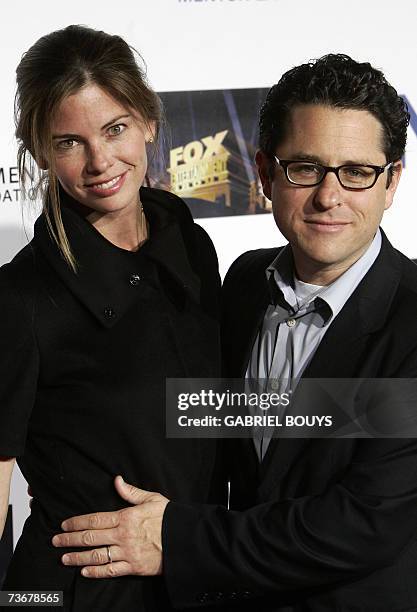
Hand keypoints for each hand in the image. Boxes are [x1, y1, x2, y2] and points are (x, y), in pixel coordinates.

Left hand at [52, 476, 168, 577]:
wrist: (185, 539)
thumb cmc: (169, 517)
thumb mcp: (152, 498)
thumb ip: (131, 492)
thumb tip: (117, 480)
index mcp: (126, 516)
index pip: (95, 519)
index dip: (77, 522)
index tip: (65, 524)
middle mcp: (123, 535)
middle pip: (90, 537)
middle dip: (70, 539)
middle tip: (56, 541)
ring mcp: (127, 552)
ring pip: (96, 555)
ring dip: (78, 557)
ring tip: (65, 558)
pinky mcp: (133, 567)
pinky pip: (110, 570)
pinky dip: (96, 571)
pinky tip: (85, 571)